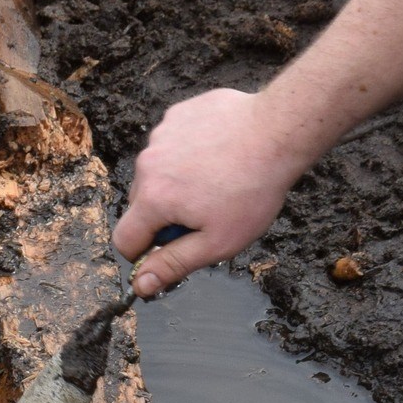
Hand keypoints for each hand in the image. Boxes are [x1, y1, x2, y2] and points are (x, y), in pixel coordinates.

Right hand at [112, 87, 304, 295]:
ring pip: (156, 173)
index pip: (124, 239)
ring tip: (218, 183)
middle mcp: (147, 164)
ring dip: (177, 184)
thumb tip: (141, 286)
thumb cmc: (252, 191)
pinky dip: (188, 155)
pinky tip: (219, 156)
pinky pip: (172, 145)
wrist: (277, 133)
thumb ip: (174, 264)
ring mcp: (161, 135)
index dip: (146, 253)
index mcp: (152, 199)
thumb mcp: (216, 243)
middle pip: (140, 205)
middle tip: (207, 216)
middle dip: (165, 217)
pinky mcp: (177, 116)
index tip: (175, 249)